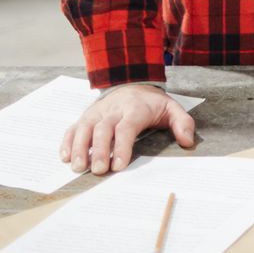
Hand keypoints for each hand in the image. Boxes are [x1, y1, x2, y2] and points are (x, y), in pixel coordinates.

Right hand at [59, 83, 196, 175]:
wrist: (133, 82)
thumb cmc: (152, 103)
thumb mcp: (172, 108)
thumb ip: (182, 123)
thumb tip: (188, 141)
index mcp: (135, 109)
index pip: (127, 127)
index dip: (122, 146)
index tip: (119, 165)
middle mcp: (113, 109)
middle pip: (103, 129)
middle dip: (99, 150)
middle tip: (97, 170)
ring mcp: (97, 112)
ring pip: (85, 127)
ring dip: (79, 147)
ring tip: (77, 167)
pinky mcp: (87, 116)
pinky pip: (74, 127)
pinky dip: (67, 140)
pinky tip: (65, 156)